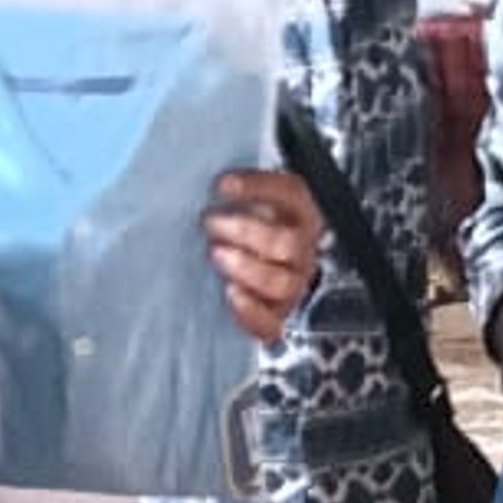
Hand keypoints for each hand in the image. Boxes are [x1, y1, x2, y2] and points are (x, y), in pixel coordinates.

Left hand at [205, 167, 320, 342]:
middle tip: (211, 222)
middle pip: (286, 243)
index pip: (291, 194)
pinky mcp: (278, 316)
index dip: (258, 187)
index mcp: (300, 213)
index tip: (223, 184)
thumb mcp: (246, 201)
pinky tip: (231, 293)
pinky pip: (272, 323)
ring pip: (282, 283)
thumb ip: (233, 192)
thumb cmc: (245, 228)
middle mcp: (302, 250)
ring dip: (247, 268)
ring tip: (216, 254)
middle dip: (246, 231)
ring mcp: (293, 285)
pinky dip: (251, 311)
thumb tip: (200, 180)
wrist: (257, 267)